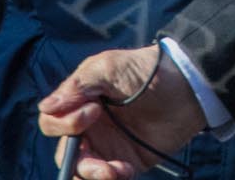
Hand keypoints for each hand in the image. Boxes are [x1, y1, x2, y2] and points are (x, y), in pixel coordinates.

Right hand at [39, 45, 207, 179]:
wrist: (188, 86)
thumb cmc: (147, 70)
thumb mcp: (108, 67)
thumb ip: (77, 86)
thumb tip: (46, 108)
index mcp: (80, 103)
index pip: (52, 122)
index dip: (64, 124)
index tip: (92, 111)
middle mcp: (90, 127)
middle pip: (65, 154)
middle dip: (77, 160)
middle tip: (101, 155)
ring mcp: (108, 146)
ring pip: (83, 171)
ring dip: (92, 176)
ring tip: (115, 171)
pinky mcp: (127, 162)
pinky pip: (109, 178)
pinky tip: (126, 172)